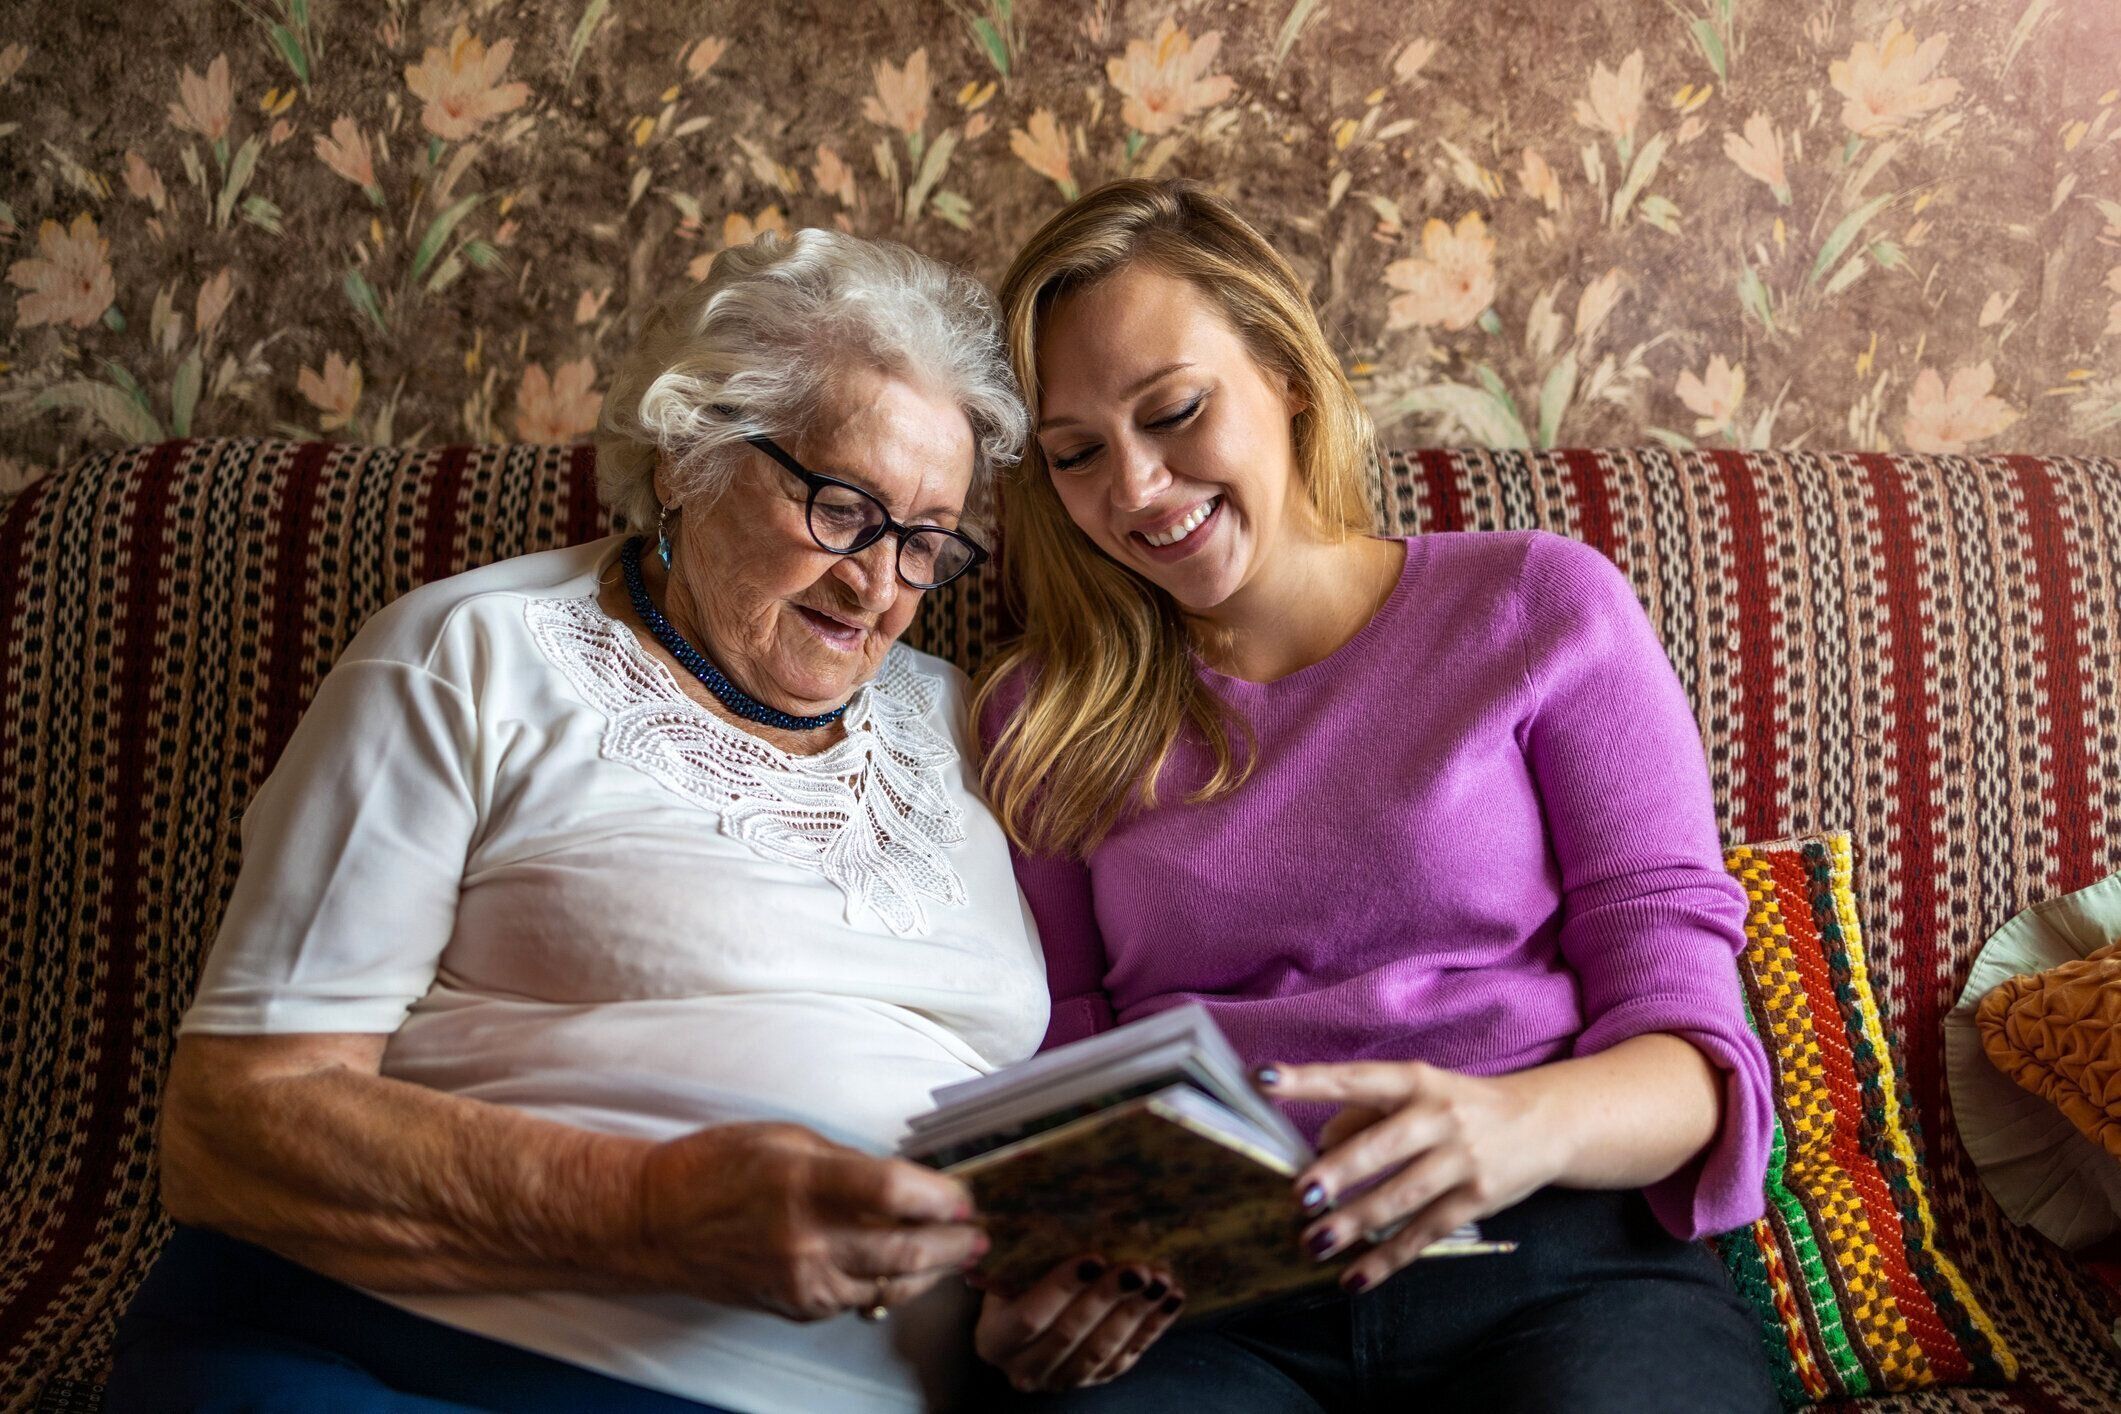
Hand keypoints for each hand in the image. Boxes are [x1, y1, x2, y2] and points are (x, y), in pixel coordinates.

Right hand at [632, 1121, 985, 1321]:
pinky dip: (893, 1287)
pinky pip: (860, 1300)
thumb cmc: (717, 1167)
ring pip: (891, 1283)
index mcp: (804, 1183)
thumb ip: (848, 1161)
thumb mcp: (785, 1138)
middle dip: (954, 1242)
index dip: (942, 1195)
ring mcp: (802, 1280)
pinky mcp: (797, 1307)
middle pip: (905, 1247)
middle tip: (982, 1234)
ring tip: (962, 1256)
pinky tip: (912, 1273)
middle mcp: (807, 1239)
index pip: (895, 1191)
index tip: (967, 1194)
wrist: (656, 1224)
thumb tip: (904, 1179)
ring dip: (934, 1271)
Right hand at [974, 1255, 1184, 1392]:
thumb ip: (1024, 1252)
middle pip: (1070, 1333)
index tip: (1094, 1258)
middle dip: (1108, 1298)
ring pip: (1101, 1350)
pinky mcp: (1095, 1379)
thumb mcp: (1010, 1268)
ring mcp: (1062, 1378)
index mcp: (995, 1339)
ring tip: (1160, 1281)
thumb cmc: (1018, 1279)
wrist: (1025, 1314)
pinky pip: (1126, 1356)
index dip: (1063, 1288)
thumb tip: (1057, 1202)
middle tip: (1138, 1270)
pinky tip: (1171, 1299)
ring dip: (1136, 1314)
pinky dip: (1152, 1327)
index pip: (1030, 1316)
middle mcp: (1024, 1367)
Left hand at [1258, 1060, 1562, 1292]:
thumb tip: (1319, 1148)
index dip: (1308, 1080)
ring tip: (1313, 1243)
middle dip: (1339, 1172)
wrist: (1544, 1122)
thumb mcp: (1418, 1092)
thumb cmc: (1460, 1104)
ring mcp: (1461, 1159)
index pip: (1354, 1078)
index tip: (1262, 1079)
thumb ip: (1365, 1115)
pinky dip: (1387, 1260)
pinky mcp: (1477, 1199)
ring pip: (1400, 1197)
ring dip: (1354, 1224)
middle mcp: (1438, 1116)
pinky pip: (1424, 1234)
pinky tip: (1354, 1279)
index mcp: (1415, 1081)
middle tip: (1299, 1195)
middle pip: (1381, 1146)